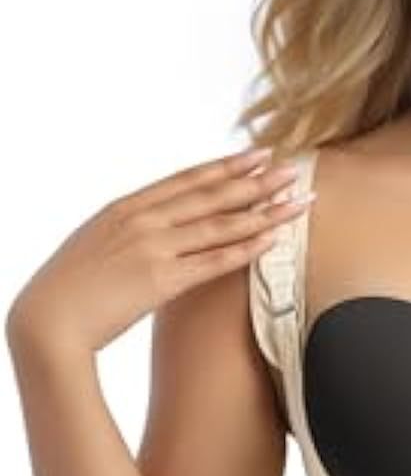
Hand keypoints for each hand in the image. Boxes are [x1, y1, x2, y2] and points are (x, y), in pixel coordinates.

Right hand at [6, 146, 310, 355]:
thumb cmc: (70, 292)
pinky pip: (213, 261)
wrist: (49, 319)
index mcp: (125, 208)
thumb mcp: (98, 250)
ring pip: (219, 223)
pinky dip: (246, 248)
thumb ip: (127, 238)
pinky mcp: (161, 280)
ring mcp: (153, 247)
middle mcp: (143, 220)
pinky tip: (273, 237)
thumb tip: (151, 241)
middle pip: (210, 194)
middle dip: (254, 180)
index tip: (256, 156)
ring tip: (296, 199)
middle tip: (291, 169)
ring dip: (262, 210)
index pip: (185, 180)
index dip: (224, 167)